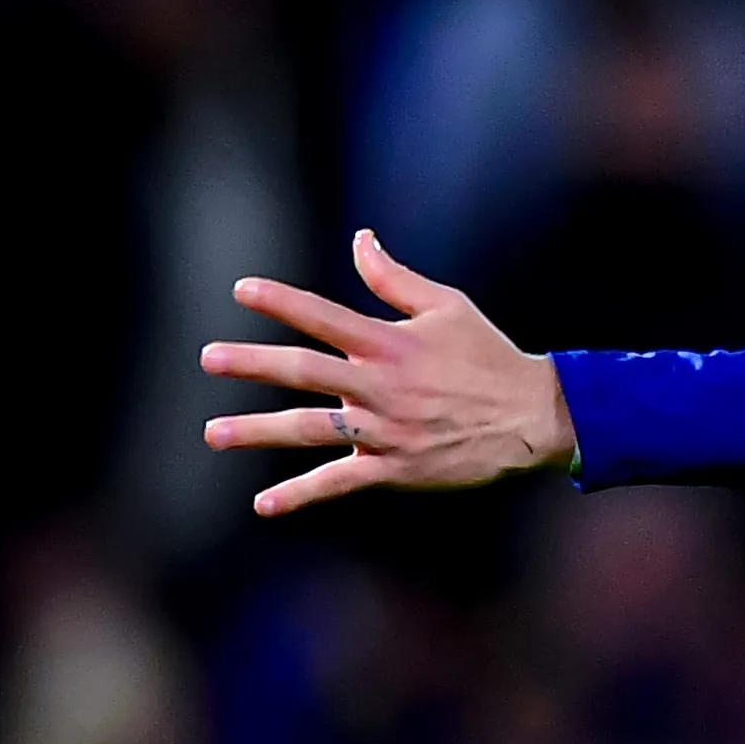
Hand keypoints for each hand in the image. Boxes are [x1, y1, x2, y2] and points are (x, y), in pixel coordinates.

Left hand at [203, 231, 576, 515]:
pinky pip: (340, 481)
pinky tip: (263, 504)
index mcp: (391, 343)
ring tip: (213, 432)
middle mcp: (381, 386)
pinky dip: (301, 493)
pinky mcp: (396, 467)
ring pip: (309, 429)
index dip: (281, 301)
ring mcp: (386, 430)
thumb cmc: (490, 358)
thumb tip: (360, 239)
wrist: (534, 418)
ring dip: (258, 430)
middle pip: (304, 371)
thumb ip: (395, 278)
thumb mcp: (448, 307)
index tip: (241, 290)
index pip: (324, 317)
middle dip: (252, 364)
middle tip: (210, 359)